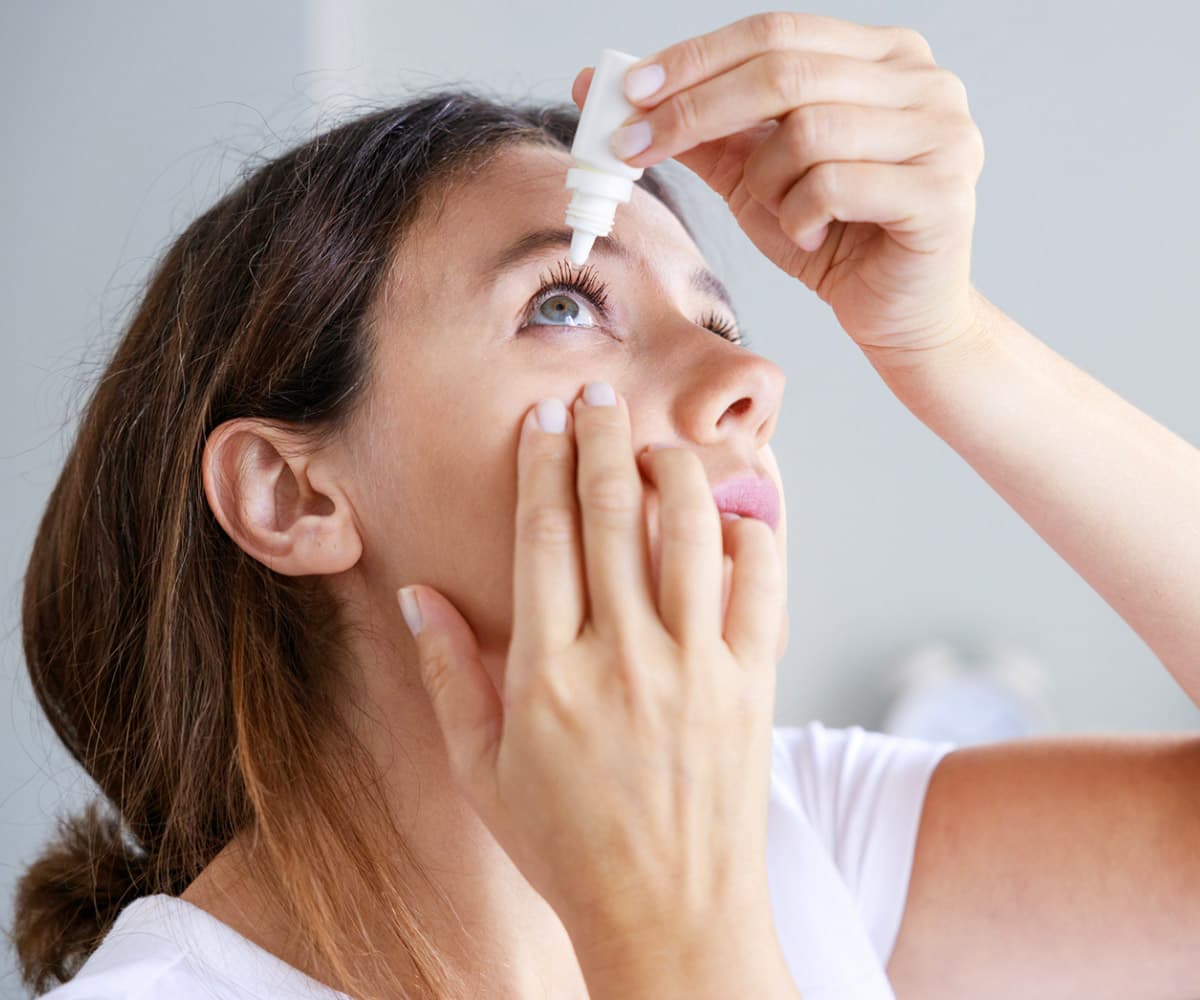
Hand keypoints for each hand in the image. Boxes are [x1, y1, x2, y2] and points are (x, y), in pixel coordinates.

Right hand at [399, 383, 785, 962]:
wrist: (673, 918)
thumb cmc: (568, 848)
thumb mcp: (483, 771)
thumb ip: (447, 676)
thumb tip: (418, 595)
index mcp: (547, 675)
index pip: (543, 538)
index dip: (542, 465)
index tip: (543, 420)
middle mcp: (622, 659)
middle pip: (613, 514)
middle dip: (602, 439)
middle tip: (597, 392)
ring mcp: (695, 669)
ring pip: (690, 533)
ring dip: (674, 471)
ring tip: (657, 445)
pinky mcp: (752, 685)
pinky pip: (762, 585)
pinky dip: (752, 535)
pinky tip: (732, 513)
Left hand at [571, 12, 986, 358]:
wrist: (898, 316)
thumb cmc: (833, 239)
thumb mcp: (754, 175)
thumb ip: (701, 131)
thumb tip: (610, 87)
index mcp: (882, 56)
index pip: (774, 31)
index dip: (696, 58)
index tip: (628, 91)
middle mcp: (924, 80)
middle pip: (784, 70)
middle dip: (694, 111)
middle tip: (635, 146)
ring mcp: (943, 132)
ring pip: (807, 131)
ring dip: (765, 182)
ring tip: (778, 212)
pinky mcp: (942, 192)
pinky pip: (834, 184)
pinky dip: (800, 216)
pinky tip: (811, 237)